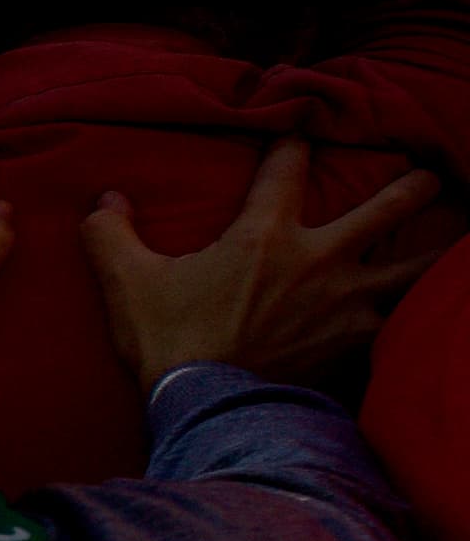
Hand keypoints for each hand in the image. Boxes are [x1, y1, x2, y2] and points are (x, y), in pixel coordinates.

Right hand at [83, 141, 456, 386]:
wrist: (209, 410)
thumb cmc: (169, 342)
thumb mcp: (125, 282)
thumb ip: (111, 234)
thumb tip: (105, 201)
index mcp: (264, 234)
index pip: (288, 167)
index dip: (293, 142)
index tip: (301, 130)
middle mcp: (319, 259)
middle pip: (384, 210)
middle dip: (409, 189)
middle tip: (428, 176)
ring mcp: (346, 304)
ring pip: (411, 268)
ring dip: (435, 253)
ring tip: (456, 241)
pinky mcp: (354, 345)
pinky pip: (396, 323)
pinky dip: (410, 316)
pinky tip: (421, 317)